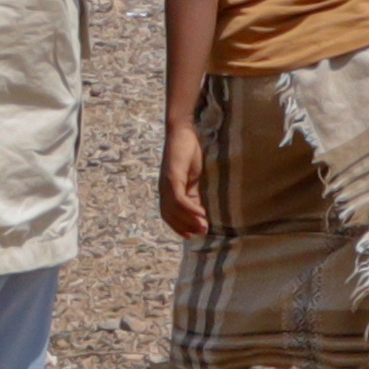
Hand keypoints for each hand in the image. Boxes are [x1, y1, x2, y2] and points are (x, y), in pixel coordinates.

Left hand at [157, 120, 206, 243]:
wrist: (182, 132)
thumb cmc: (187, 153)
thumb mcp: (192, 178)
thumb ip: (193, 193)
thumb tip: (200, 213)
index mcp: (167, 190)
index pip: (169, 215)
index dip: (178, 227)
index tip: (192, 236)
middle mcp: (164, 189)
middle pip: (170, 215)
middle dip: (185, 227)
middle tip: (202, 233)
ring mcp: (166, 183)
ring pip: (174, 209)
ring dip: (189, 220)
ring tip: (204, 226)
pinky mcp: (172, 176)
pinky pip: (179, 198)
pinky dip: (189, 208)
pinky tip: (201, 212)